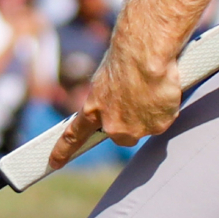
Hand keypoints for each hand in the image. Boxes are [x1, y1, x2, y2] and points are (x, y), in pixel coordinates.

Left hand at [50, 41, 179, 169]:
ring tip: (151, 89)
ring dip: (149, 114)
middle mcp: (113, 126)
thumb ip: (109, 97)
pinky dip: (164, 108)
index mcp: (93, 110)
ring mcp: (136, 129)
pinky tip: (162, 90)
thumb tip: (118, 99)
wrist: (146, 54)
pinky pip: (163, 120)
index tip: (54, 162)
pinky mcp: (157, 126)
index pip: (73, 136)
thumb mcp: (107, 78)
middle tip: (138, 101)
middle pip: (122, 136)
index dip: (63, 151)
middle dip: (130, 123)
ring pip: (145, 127)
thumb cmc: (126, 58)